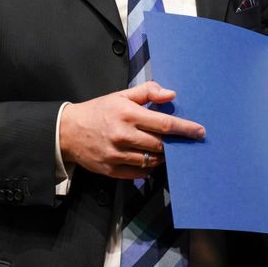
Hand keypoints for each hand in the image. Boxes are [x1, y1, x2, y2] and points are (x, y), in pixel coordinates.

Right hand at [59, 82, 204, 178]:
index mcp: (128, 114)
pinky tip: (147, 159)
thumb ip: (148, 92)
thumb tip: (171, 94)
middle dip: (174, 144)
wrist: (67, 131)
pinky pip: (139, 173)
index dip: (185, 129)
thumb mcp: (121, 95)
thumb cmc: (98, 111)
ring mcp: (116, 155)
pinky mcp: (111, 170)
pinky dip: (147, 168)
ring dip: (161, 157)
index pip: (165, 124)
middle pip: (161, 145)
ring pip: (151, 161)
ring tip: (162, 150)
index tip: (200, 132)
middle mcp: (123, 135)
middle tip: (180, 142)